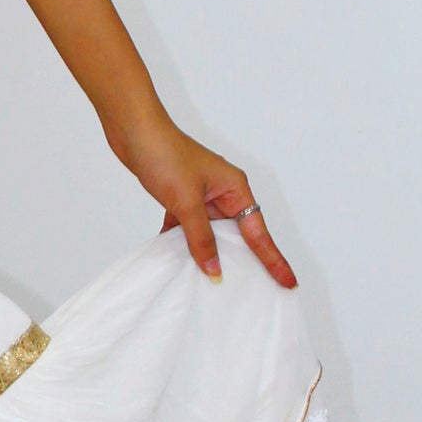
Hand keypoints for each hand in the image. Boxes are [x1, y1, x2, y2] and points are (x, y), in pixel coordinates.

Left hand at [106, 112, 297, 288]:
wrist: (133, 130)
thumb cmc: (164, 154)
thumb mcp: (186, 201)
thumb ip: (200, 237)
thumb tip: (213, 268)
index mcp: (235, 189)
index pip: (259, 233)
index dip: (273, 260)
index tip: (288, 282)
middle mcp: (223, 192)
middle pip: (238, 235)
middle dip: (242, 261)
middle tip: (255, 291)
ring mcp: (201, 194)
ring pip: (210, 232)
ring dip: (208, 252)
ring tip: (214, 282)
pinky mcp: (180, 196)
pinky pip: (187, 227)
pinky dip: (183, 241)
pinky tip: (176, 259)